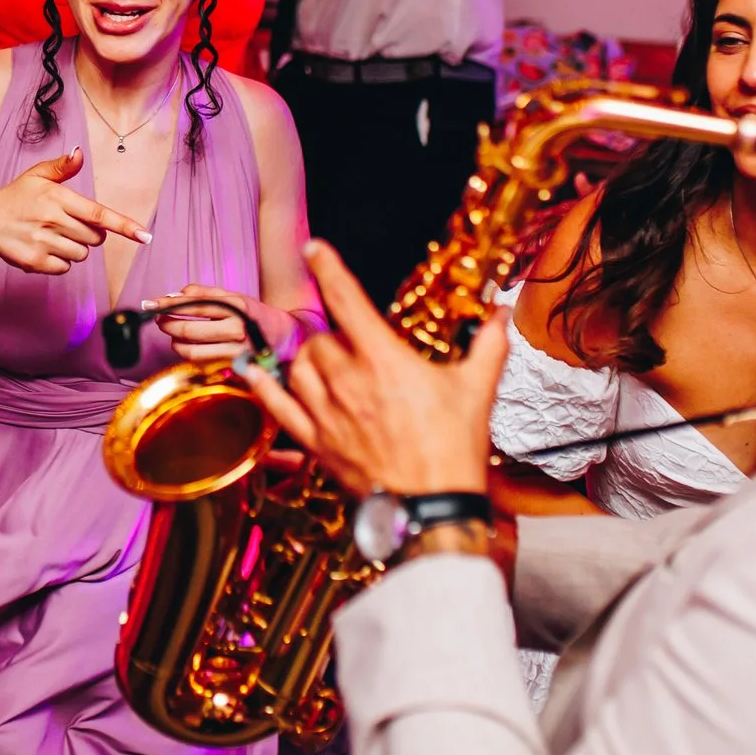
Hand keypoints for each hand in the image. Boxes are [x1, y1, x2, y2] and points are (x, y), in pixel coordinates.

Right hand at [0, 147, 149, 275]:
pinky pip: (65, 268)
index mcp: (57, 198)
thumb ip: (62, 167)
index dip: (124, 226)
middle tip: (67, 223)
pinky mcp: (35, 262)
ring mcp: (43, 243)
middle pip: (94, 238)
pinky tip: (43, 248)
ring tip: (52, 235)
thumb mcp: (37, 176)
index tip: (145, 236)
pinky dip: (59, 261)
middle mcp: (52, 221)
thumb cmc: (16, 197)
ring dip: (74, 247)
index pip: (98, 214)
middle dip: (89, 233)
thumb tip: (79, 153)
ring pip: (81, 254)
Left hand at [150, 282, 290, 363]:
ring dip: (175, 343)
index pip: (193, 305)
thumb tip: (172, 296)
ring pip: (192, 351)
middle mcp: (237, 329)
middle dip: (168, 324)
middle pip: (189, 330)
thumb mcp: (231, 296)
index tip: (150, 303)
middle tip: (160, 319)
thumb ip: (202, 294)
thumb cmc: (251, 314)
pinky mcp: (235, 367)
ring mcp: (236, 351)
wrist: (281, 336)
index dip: (168, 304)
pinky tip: (188, 346)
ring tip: (173, 335)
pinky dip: (189, 354)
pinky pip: (202, 363)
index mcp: (236, 306)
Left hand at [240, 240, 504, 497]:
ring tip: (330, 368)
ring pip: (299, 367)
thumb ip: (488, 346)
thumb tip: (502, 316)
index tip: (314, 247)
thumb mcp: (477, 391)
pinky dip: (263, 387)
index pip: (348, 300)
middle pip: (321, 339)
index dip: (329, 268)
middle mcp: (348, 382)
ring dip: (310, 360)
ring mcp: (327, 413)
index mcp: (384, 360)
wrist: (433, 507)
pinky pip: (277, 407)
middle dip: (336, 338)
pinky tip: (253, 373)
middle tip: (358, 352)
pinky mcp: (316, 442)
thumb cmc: (454, 449)